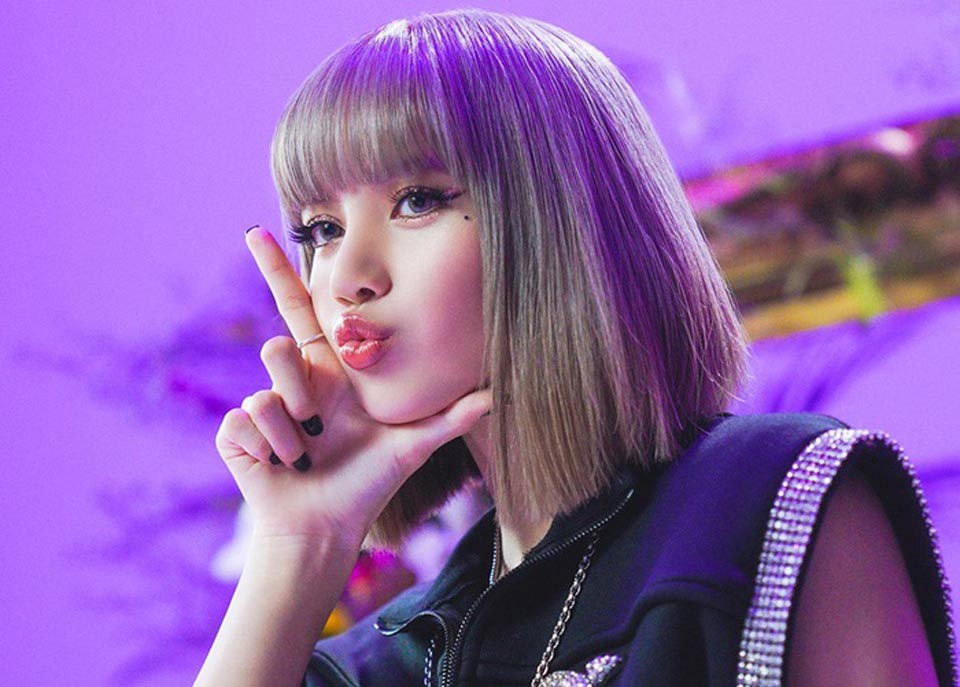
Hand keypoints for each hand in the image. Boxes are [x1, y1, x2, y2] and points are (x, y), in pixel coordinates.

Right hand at [214, 227, 490, 549]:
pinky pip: (246, 422)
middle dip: (301, 390)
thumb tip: (497, 392)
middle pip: (278, 346)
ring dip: (291, 427)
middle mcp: (294, 383)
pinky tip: (281, 468)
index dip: (277, 270)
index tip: (257, 229)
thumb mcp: (411, 446)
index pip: (300, 310)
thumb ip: (450, 418)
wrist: (325, 530)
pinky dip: (269, 450)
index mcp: (329, 373)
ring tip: (307, 454)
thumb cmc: (367, 486)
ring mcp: (263, 407)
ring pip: (265, 387)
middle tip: (324, 429)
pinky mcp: (237, 434)